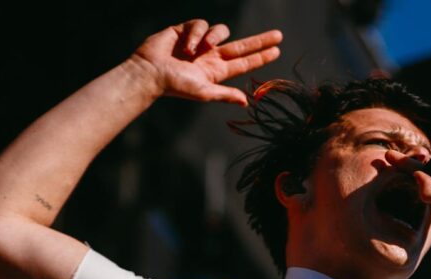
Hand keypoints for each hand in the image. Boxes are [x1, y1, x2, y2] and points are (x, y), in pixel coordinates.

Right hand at [131, 19, 281, 105]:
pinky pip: (201, 24)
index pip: (243, 63)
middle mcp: (211, 56)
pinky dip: (195, 34)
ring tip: (197, 50)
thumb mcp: (203, 92)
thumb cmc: (175, 85)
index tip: (277, 51)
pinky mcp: (187, 29)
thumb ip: (225, 94)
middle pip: (241, 46)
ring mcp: (200, 42)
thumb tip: (246, 101)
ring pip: (220, 31)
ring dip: (212, 37)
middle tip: (279, 35)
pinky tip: (185, 46)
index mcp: (216, 72)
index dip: (260, 57)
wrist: (151, 71)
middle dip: (260, 41)